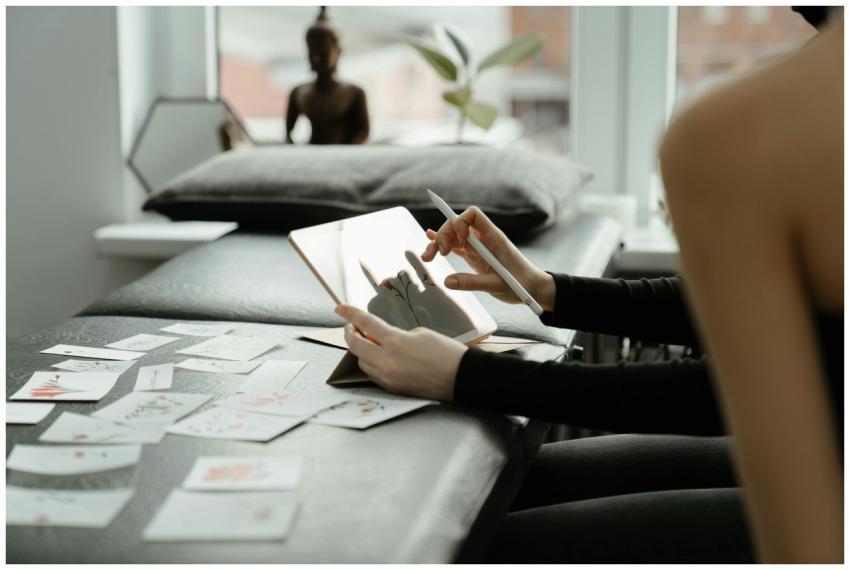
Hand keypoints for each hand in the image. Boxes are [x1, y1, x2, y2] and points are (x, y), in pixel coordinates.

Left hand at [336, 304, 466, 401]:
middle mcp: (387, 361)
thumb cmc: (447, 353)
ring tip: (367, 341)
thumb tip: (384, 340)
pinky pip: (373, 374)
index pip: (365, 324)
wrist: (462, 378)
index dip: (350, 313)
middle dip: (350, 333)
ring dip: (361, 350)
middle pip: (355, 345)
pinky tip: (378, 356)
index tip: (340, 307)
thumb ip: (397, 335)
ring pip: (362, 361)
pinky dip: (372, 363)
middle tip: (351, 326)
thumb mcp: (421, 333)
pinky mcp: (393, 388)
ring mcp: (389, 377)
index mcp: (396, 342)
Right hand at [421, 207, 555, 310]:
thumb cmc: (520, 284)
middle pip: (458, 225)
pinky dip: (443, 244)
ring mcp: (478, 247)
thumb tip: (447, 281)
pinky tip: (430, 240)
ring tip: (427, 258)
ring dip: (439, 243)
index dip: (461, 222)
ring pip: (454, 236)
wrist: (532, 289)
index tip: (459, 241)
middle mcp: (484, 238)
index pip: (473, 215)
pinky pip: (456, 246)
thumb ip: (472, 282)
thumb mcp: (496, 284)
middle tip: (439, 254)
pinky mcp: (475, 257)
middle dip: (444, 235)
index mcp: (493, 237)